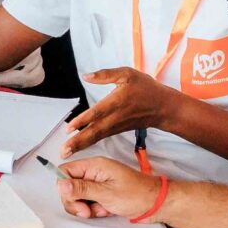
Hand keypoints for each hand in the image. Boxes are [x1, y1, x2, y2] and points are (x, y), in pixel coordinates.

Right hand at [57, 155, 166, 221]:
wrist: (158, 204)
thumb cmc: (137, 195)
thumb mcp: (107, 193)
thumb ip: (82, 189)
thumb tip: (61, 185)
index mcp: (94, 166)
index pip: (65, 172)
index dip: (64, 187)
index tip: (74, 199)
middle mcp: (94, 173)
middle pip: (69, 187)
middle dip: (75, 202)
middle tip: (87, 212)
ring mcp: (98, 184)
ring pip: (78, 197)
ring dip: (86, 208)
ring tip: (102, 210)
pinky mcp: (102, 194)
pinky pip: (88, 203)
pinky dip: (94, 210)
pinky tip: (106, 211)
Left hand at [66, 68, 186, 155]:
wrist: (163, 108)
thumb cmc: (146, 89)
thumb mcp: (127, 74)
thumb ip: (105, 74)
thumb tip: (85, 76)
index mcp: (116, 102)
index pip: (97, 112)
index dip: (83, 120)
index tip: (69, 128)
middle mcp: (115, 117)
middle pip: (94, 131)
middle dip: (78, 142)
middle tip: (63, 151)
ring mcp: (115, 126)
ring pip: (96, 137)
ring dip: (80, 145)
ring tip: (66, 153)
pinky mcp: (116, 130)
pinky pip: (100, 138)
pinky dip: (88, 143)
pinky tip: (77, 147)